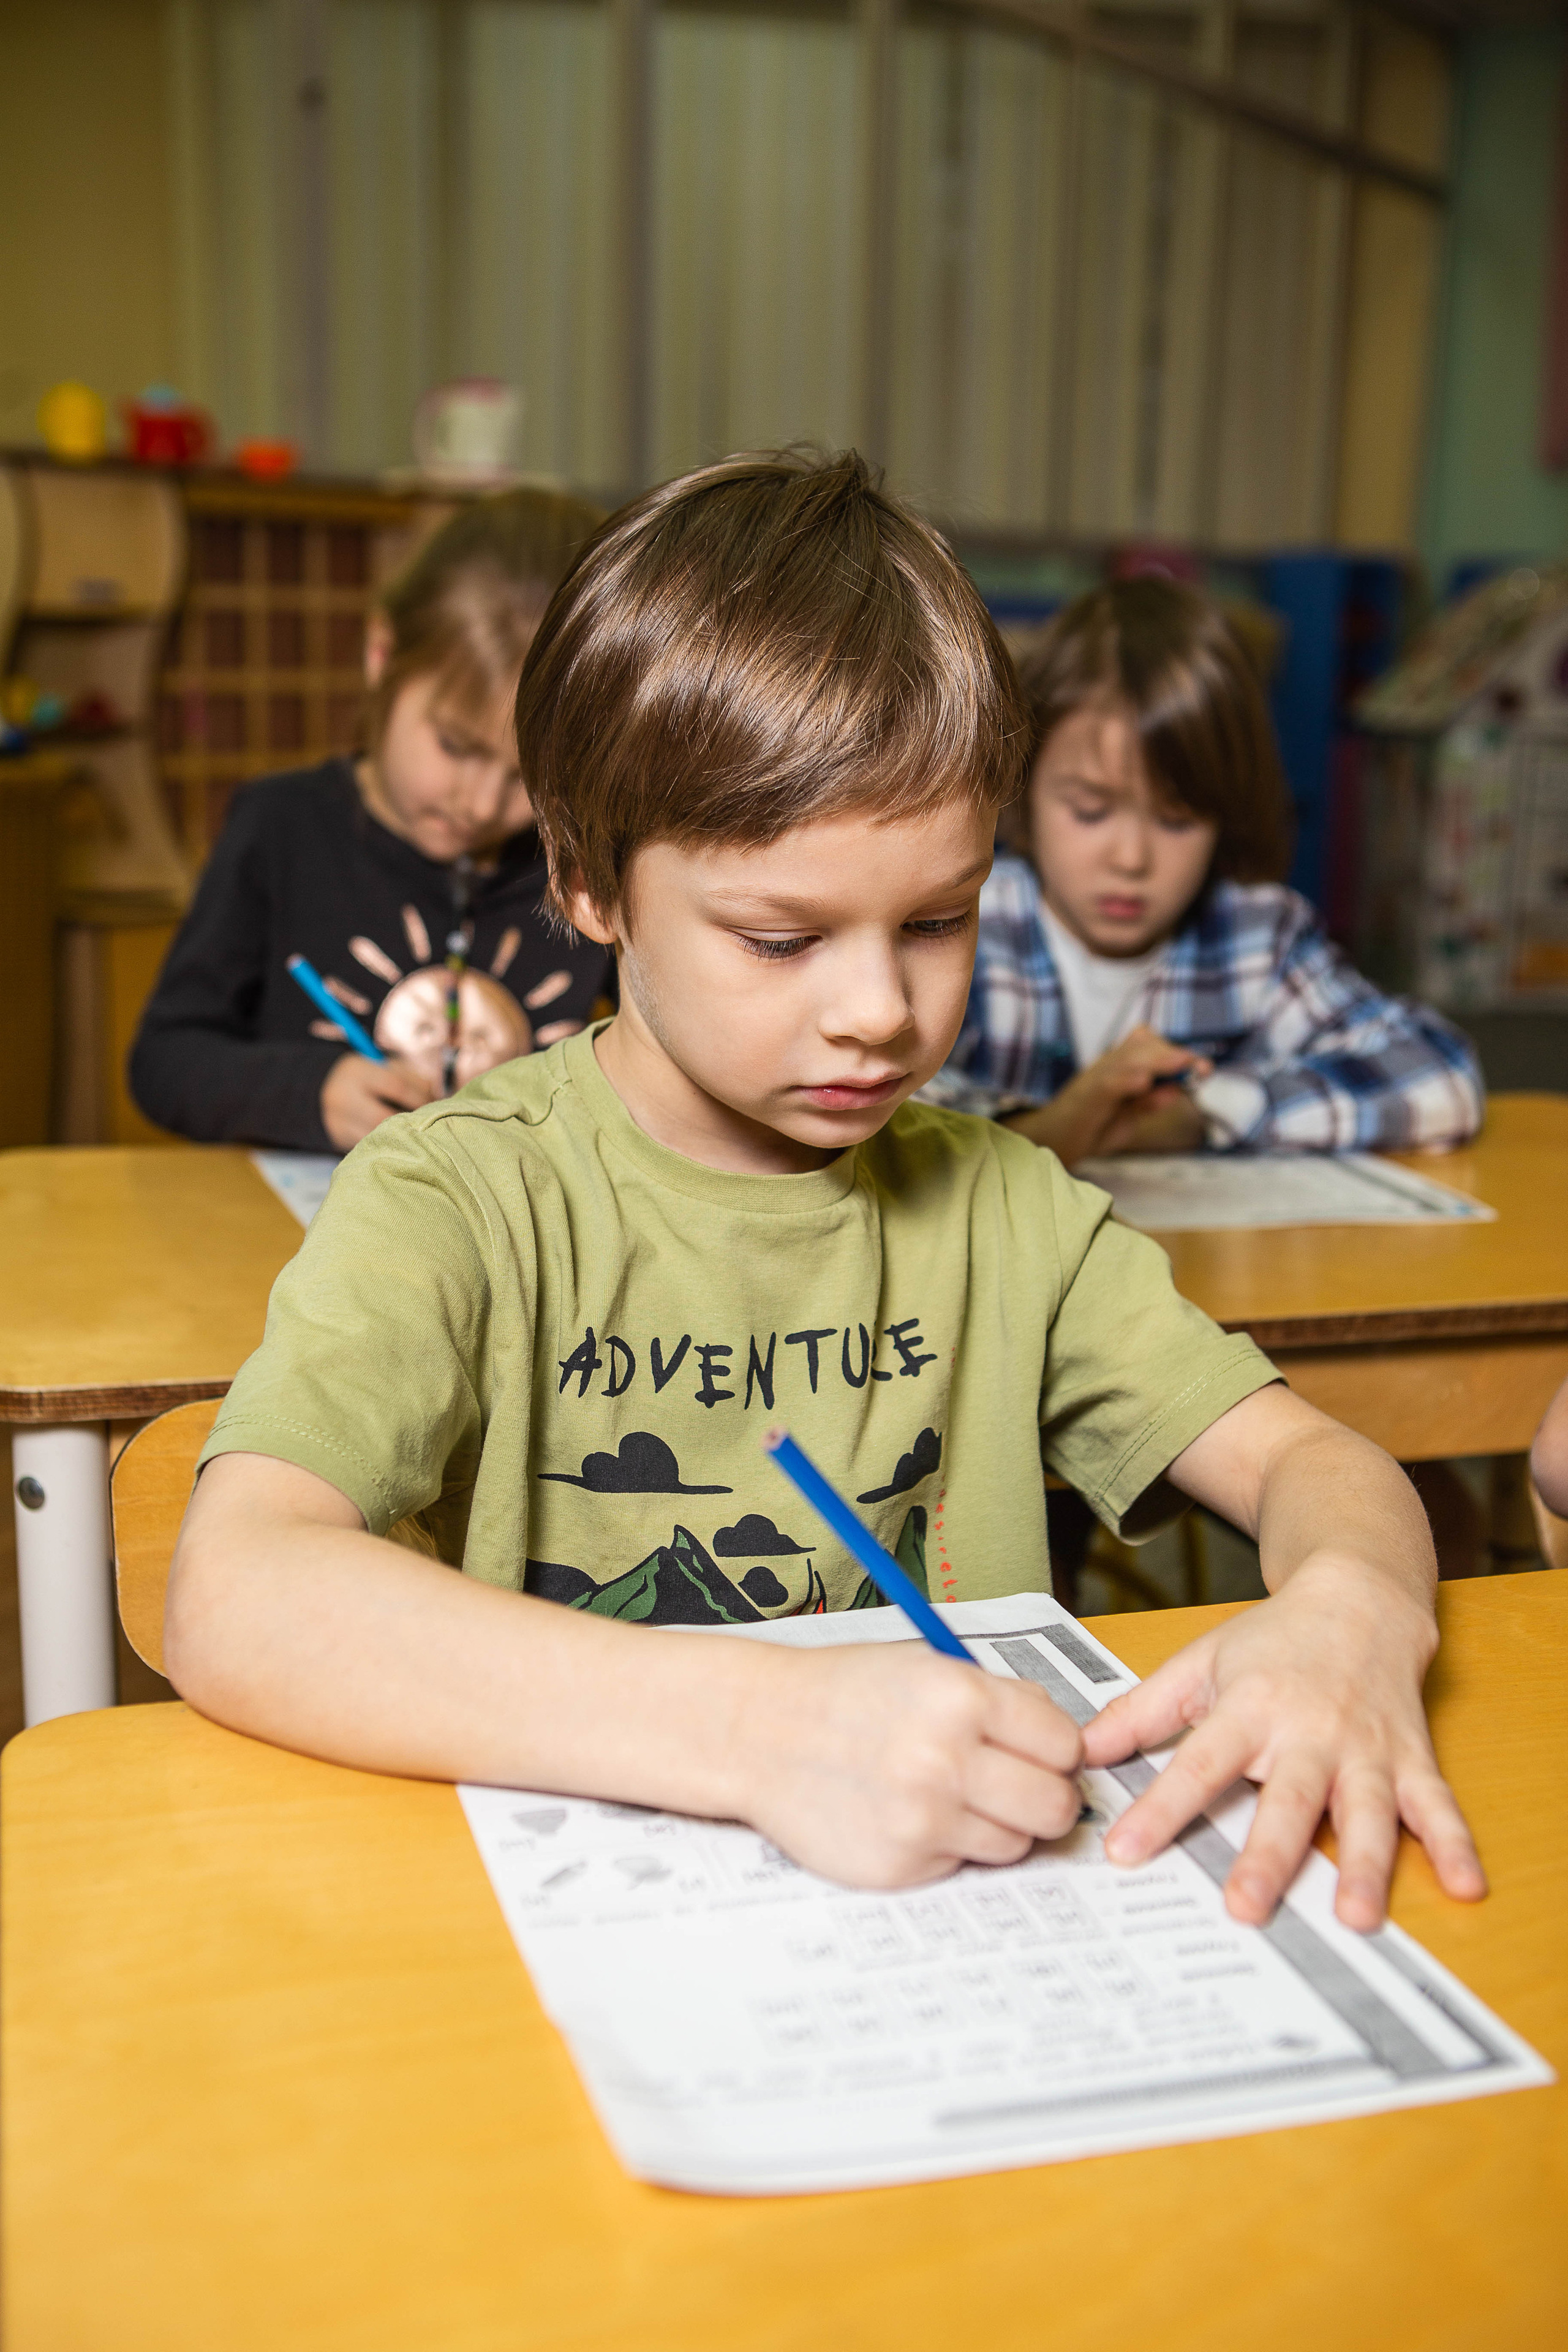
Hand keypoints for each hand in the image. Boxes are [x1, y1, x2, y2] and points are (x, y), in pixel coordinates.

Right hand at [320, 1052, 435, 1148]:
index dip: (420, 1098)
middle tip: (429, 1124)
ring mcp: (337, 1121)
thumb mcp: (386, 1067)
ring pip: (377, 1136)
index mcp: (356, 1071)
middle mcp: (342, 1096)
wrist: (327, 1090)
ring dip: (402, 1137)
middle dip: (411, 1122)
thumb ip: (412, 1078)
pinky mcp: (338, 1139)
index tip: (434, 1104)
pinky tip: (400, 1142)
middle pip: (385, 1117)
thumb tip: (435, 1099)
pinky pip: (370, 1147)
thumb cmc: (369, 1077)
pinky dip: (388, 1145)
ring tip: (417, 1133)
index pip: (396, 1087)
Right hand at [736, 1644, 1084, 1887]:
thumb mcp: (928, 1666)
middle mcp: (945, 1759)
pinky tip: (911, 1813)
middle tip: (1016, 1785)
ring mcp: (922, 1819)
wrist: (760, 1732)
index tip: (1039, 1751)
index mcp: (960, 1697)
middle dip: (1044, 1797)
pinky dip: (949, 1844)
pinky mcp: (901, 1865)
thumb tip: (1066, 1744)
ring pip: (1015, 1844)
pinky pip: (962, 1864)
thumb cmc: (846, 1693)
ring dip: (997, 1824)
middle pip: (1054, 1806)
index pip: (1065, 1745)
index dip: (1056, 1750)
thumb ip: (1002, 1700)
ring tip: (952, 1795)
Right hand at [1005, 1026, 1210, 1165]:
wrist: (1051, 1142)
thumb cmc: (1090, 1127)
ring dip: (1157, 1060)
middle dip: (1174, 1055)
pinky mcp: (1084, 1096)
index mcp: (1119, 1066)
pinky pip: (1106, 1083)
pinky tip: (1143, 1081)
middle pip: (1142, 1045)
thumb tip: (1177, 1091)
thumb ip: (1150, 1102)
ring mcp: (1095, 1078)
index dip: (1178, 1054)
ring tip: (1181, 1063)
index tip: (1203, 1068)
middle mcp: (1107, 1065)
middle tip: (1200, 1068)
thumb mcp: (1128, 1116)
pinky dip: (1125, 1080)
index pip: (1151, 1046)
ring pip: (1127, 1059)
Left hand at [1082, 1557, 1485, 1930]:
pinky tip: (1466, 1886)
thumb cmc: (1273, 1641)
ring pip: (1367, 1812)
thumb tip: (1083, 1752)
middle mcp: (1311, 1731)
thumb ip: (1141, 1712)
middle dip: (1267, 1856)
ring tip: (1358, 1916)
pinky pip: (1437, 1806)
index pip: (1198, 1765)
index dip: (1160, 1810)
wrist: (1359, 1597)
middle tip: (1245, 1908)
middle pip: (1288, 1800)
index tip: (1126, 1853)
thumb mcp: (1198, 1663)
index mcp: (1250, 1708)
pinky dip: (1455, 1845)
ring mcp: (1366, 1748)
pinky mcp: (1410, 1758)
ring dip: (1365, 1865)